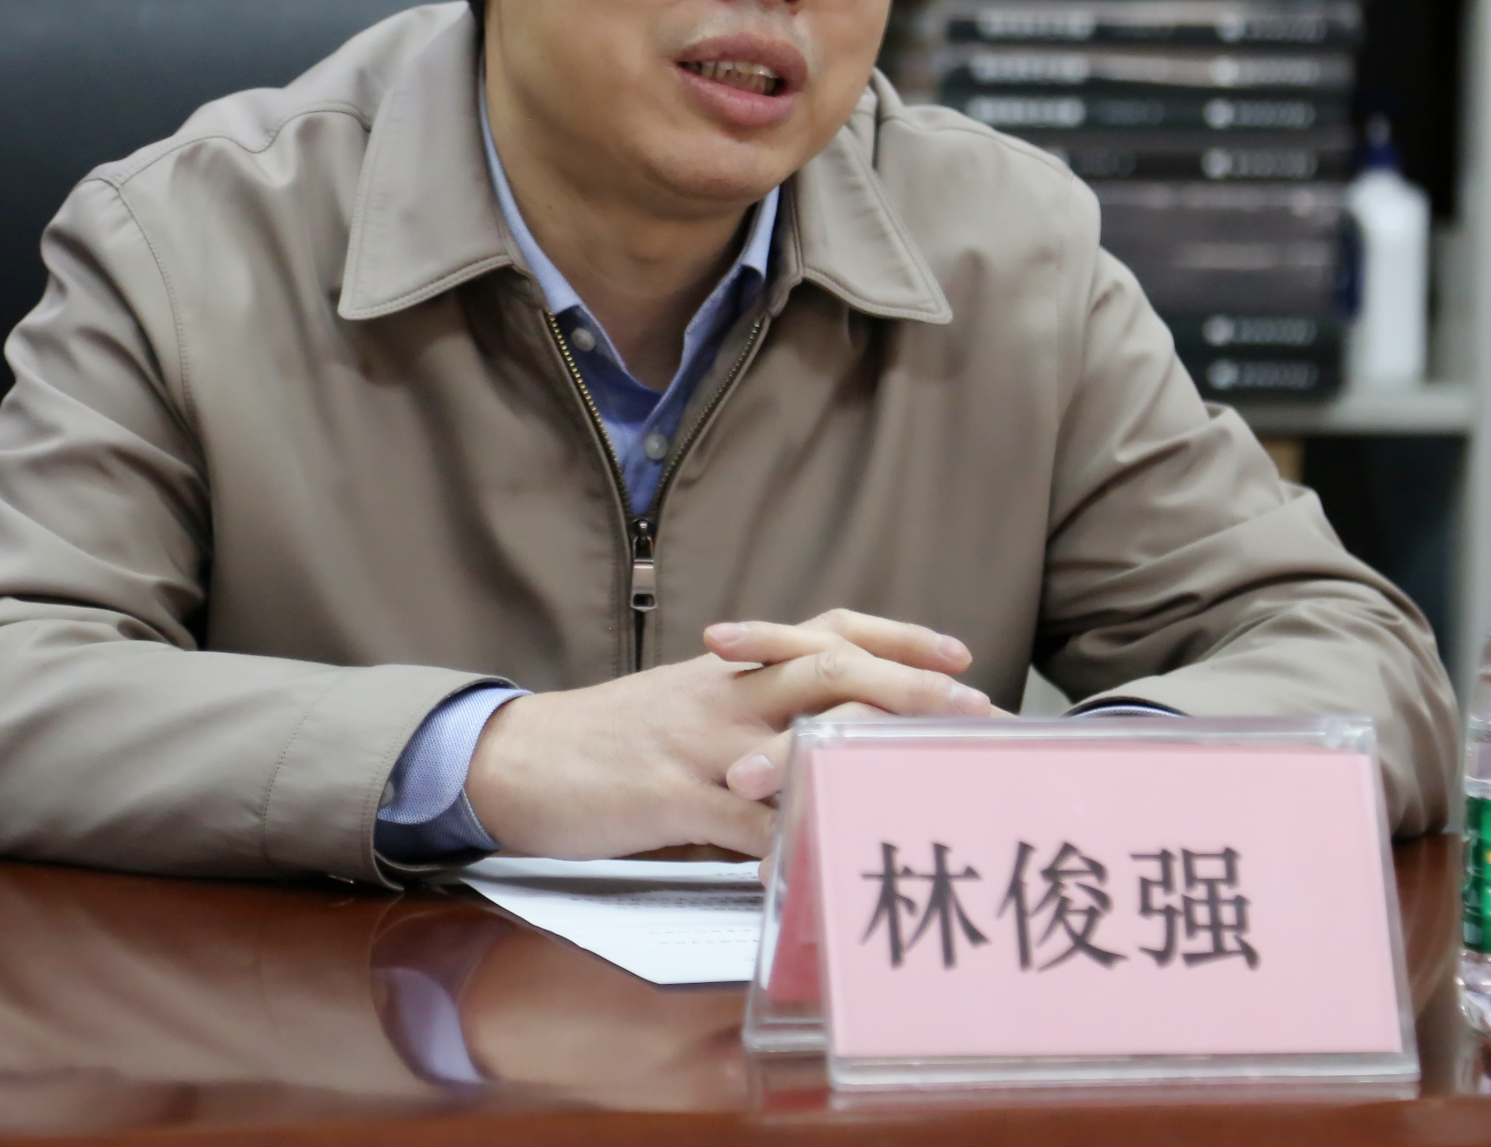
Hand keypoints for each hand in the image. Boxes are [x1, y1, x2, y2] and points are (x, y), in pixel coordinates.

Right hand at [464, 610, 993, 859]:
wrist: (518, 758)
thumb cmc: (609, 741)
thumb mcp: (685, 706)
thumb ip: (751, 712)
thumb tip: (825, 738)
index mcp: (731, 669)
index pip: (826, 630)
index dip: (898, 636)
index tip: (960, 651)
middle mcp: (724, 693)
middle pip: (829, 667)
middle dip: (908, 684)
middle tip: (972, 706)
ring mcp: (700, 743)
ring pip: (797, 731)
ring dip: (868, 753)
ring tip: (925, 776)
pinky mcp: (671, 796)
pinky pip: (747, 821)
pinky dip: (793, 840)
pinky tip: (835, 861)